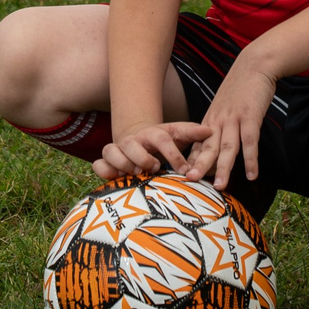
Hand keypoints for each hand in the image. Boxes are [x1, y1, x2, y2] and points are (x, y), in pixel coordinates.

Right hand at [92, 120, 211, 181]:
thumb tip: (210, 131)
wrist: (140, 140)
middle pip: (131, 144)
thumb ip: (192, 133)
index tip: (184, 171)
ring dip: (123, 164)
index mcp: (152, 134)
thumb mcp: (177, 135)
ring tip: (136, 174)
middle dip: (143, 158)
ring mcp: (117, 149)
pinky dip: (103, 170)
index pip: (162, 140)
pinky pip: (98, 164)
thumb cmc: (162, 141)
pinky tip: (116, 178)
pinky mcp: (107, 161)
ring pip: (111, 151)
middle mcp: (132, 140)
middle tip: (154, 169)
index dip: (173, 155)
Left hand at [181, 57, 275, 188]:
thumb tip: (217, 147)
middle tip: (191, 183)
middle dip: (199, 166)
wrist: (254, 65)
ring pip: (227, 147)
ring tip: (221, 187)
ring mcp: (234, 119)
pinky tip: (252, 175)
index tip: (185, 179)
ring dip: (223, 168)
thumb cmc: (240, 89)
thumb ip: (219, 125)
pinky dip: (251, 159)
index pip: (199, 145)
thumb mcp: (224, 107)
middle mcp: (219, 121)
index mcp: (211, 120)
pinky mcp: (250, 116)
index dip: (192, 162)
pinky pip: (250, 141)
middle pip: (207, 147)